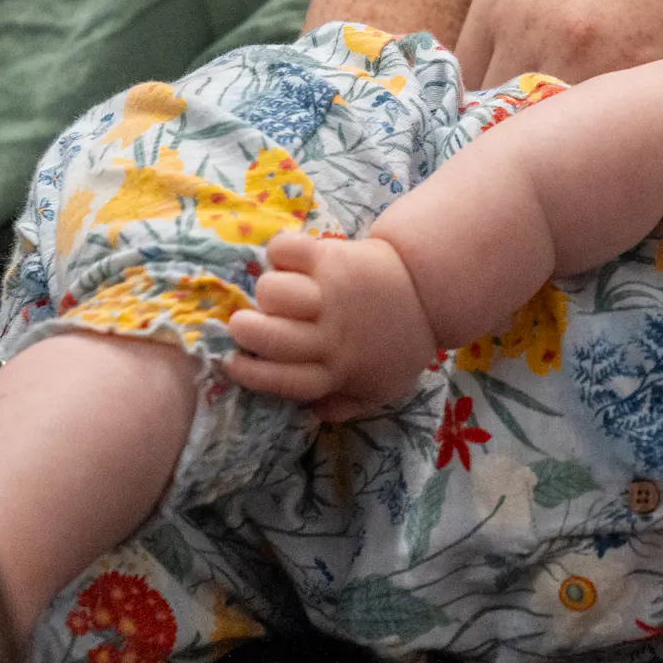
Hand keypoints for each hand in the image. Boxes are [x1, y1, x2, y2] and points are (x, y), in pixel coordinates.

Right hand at [225, 229, 441, 418]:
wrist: (429, 289)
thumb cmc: (398, 341)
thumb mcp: (382, 386)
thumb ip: (346, 404)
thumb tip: (312, 412)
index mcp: (337, 369)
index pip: (283, 381)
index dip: (251, 374)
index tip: (234, 364)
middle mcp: (330, 334)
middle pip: (268, 336)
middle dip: (246, 331)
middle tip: (248, 325)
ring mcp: (332, 292)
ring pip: (273, 291)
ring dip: (268, 291)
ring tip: (280, 293)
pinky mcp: (333, 256)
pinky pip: (287, 249)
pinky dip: (280, 251)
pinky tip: (289, 260)